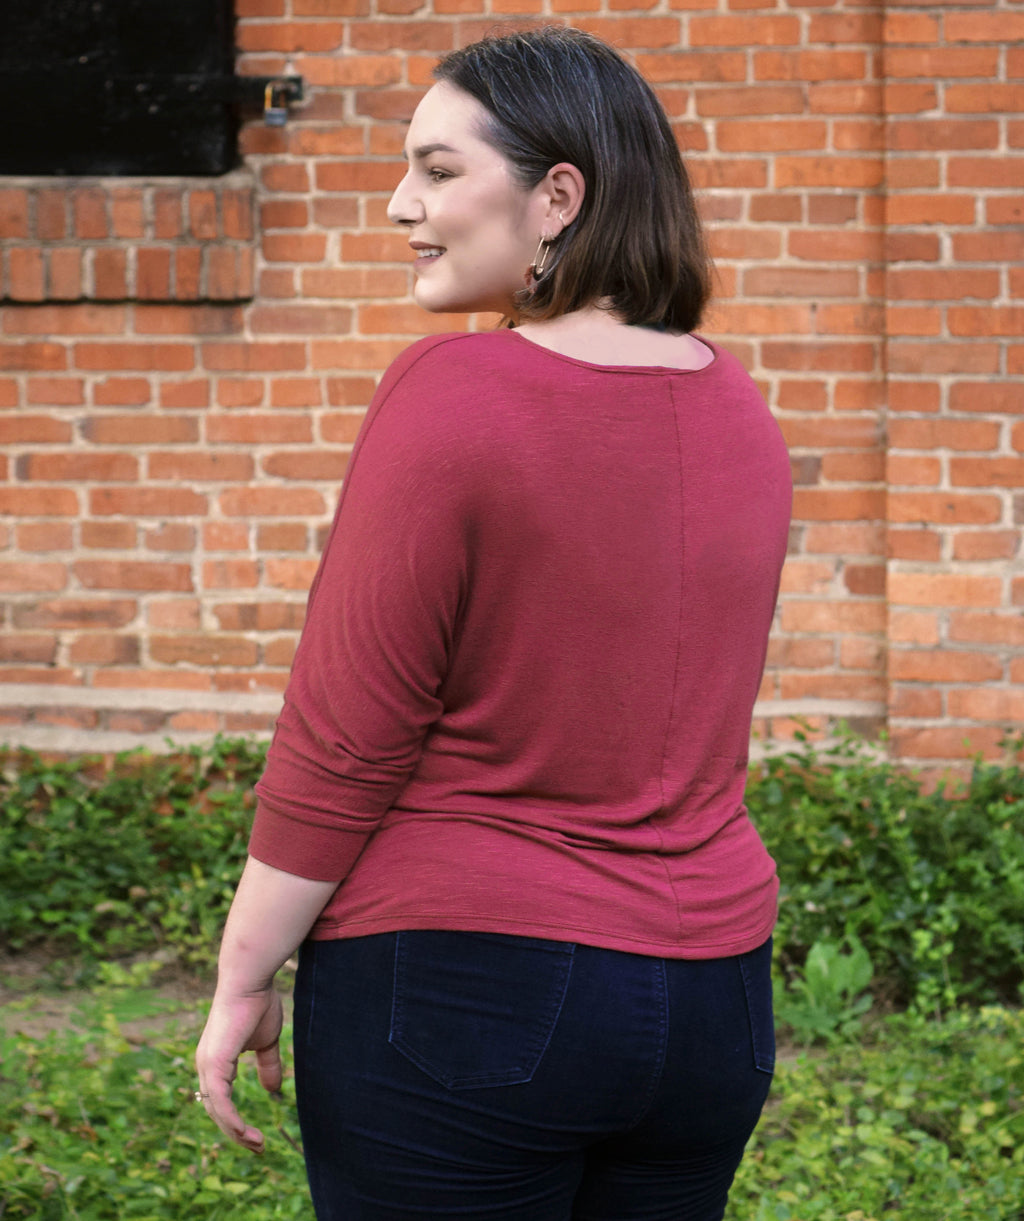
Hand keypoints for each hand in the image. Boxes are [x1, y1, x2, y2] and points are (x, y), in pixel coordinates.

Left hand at [194, 982, 284, 1152]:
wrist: (250, 981)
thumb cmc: (257, 1004)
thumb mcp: (267, 1042)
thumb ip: (267, 1065)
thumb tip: (273, 1091)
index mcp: (215, 1062)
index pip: (220, 1102)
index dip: (235, 1121)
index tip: (256, 1137)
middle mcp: (205, 1067)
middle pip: (216, 1112)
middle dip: (236, 1134)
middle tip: (258, 1147)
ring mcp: (207, 1065)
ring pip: (216, 1110)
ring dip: (235, 1132)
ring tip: (256, 1144)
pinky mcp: (214, 1062)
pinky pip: (219, 1099)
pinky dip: (230, 1118)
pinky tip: (242, 1131)